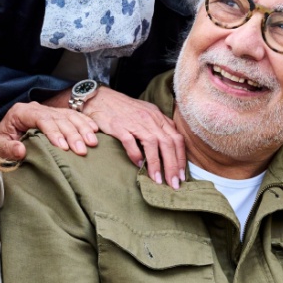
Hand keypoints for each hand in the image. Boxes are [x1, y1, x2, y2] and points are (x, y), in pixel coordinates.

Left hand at [0, 101, 98, 161]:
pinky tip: (94, 131)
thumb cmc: (1, 142)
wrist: (3, 137)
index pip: (41, 118)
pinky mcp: (57, 114)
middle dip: (71, 134)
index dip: (53, 132)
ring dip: (82, 129)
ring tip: (91, 143)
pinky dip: (85, 123)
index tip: (63, 147)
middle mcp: (36, 107)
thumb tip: (21, 150)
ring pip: (69, 116)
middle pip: (58, 118)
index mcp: (21, 111)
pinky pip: (74, 115)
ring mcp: (48, 110)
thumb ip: (8, 148)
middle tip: (81, 150)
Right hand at [52, 87, 185, 187]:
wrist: (100, 98)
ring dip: (156, 164)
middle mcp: (150, 119)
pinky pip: (130, 141)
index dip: (181, 158)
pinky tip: (138, 166)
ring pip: (152, 144)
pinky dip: (135, 155)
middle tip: (174, 184)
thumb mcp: (146, 113)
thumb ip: (158, 127)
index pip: (176, 138)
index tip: (181, 175)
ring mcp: (135, 121)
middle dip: (172, 166)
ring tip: (158, 180)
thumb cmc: (124, 109)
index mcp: (158, 117)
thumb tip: (169, 145)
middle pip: (168, 143)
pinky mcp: (119, 125)